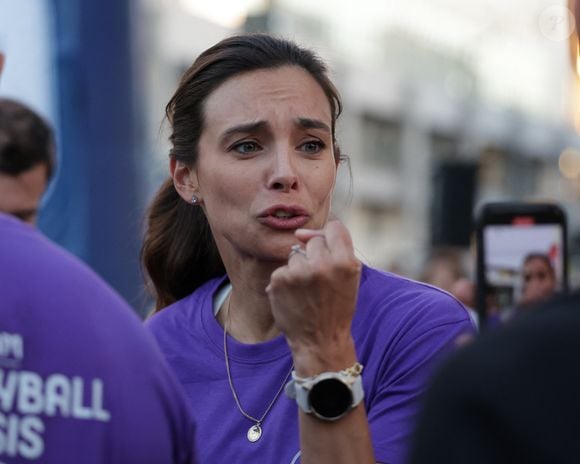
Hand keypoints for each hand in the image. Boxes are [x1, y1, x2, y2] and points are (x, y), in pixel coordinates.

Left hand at [266, 221, 360, 375]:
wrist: (320, 341)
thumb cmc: (337, 306)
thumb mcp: (349, 276)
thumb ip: (334, 248)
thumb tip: (299, 233)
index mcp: (345, 262)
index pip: (334, 227)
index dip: (331, 239)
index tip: (330, 253)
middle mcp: (321, 264)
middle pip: (313, 241)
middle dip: (315, 256)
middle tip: (320, 282)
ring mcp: (298, 272)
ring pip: (296, 254)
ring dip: (300, 268)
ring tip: (308, 291)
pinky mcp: (279, 280)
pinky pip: (283, 269)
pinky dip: (287, 281)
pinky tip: (295, 298)